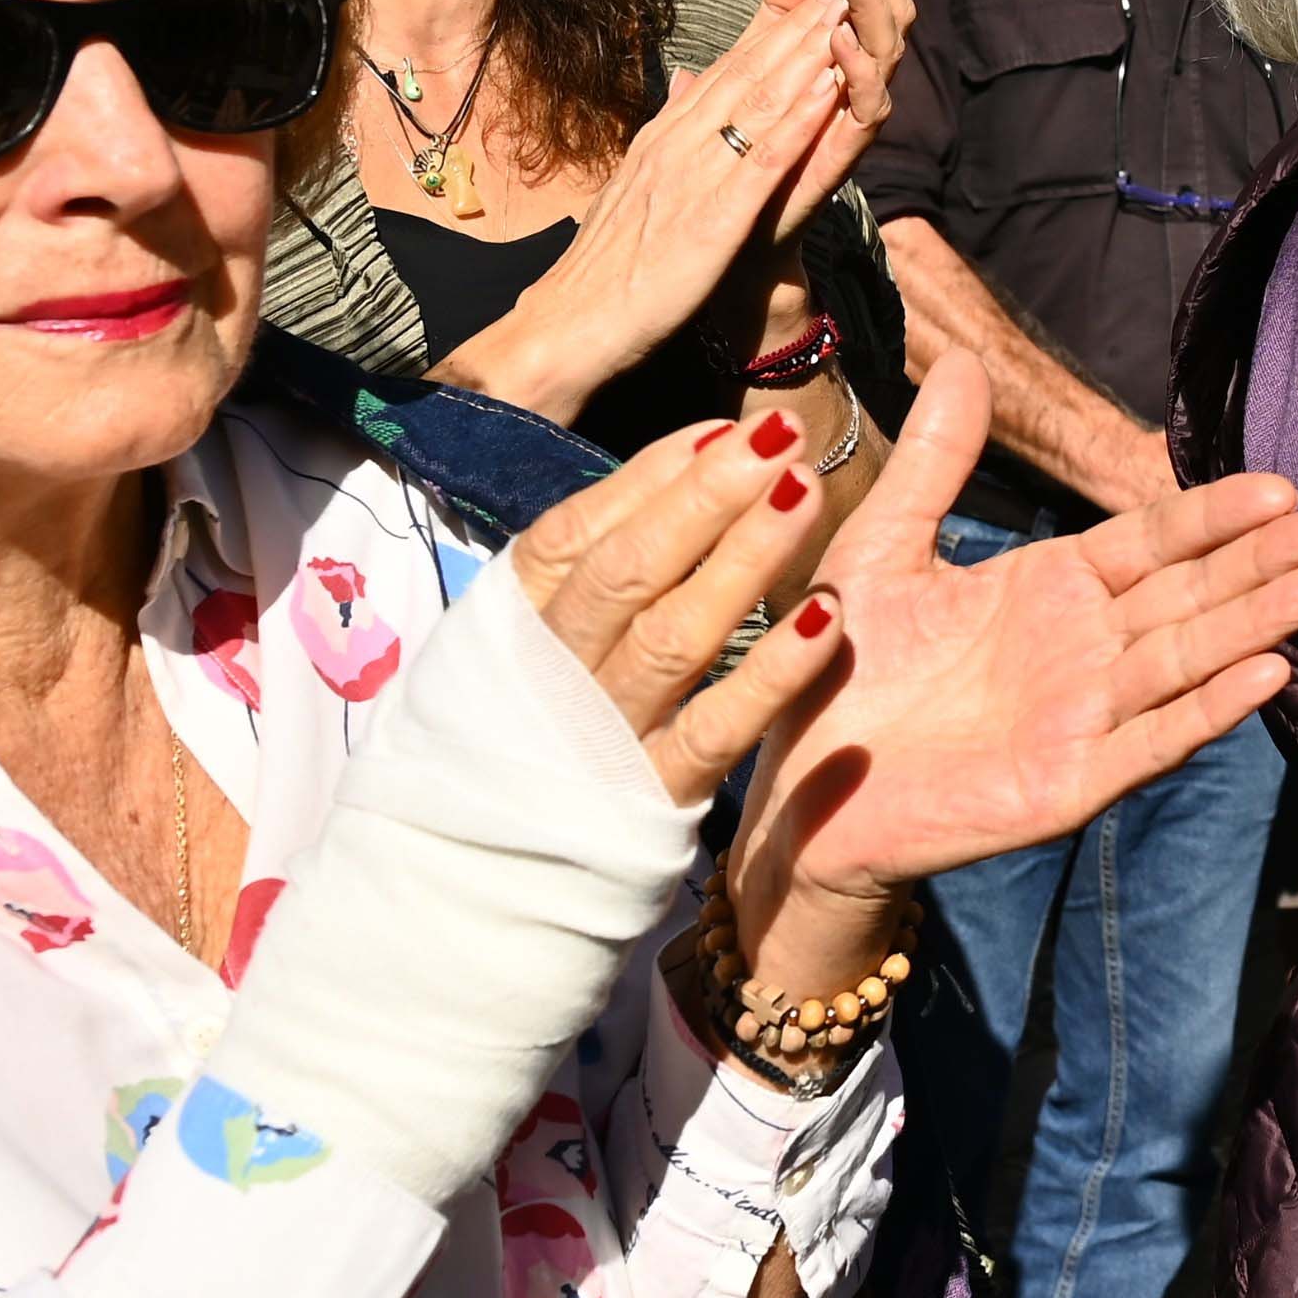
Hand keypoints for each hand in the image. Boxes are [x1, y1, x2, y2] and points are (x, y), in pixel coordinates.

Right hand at [469, 0, 856, 416]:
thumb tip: (688, 87)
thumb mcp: (640, 186)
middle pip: (752, 66)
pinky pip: (761, 161)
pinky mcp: (711, 219)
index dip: (777, 16)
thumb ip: (669, 135)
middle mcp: (680, 141)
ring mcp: (694, 175)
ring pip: (760, 97)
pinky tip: (830, 88)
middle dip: (804, 13)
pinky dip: (797, 120)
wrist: (566, 326)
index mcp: (668, 135)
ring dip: (808, 47)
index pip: (732, 64)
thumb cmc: (607, 267)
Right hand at [508, 420, 849, 802]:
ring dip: (743, 560)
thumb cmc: (523, 719)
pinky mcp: (654, 794)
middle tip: (781, 435)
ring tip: (804, 492)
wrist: (472, 867)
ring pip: (676, 638)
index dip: (652, 477)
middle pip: (630, 570)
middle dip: (707, 497)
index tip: (724, 429)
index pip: (579, 532)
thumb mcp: (525, 635)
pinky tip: (825, 616)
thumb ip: (595, 557)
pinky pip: (719, 728)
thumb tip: (691, 459)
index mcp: (516, 620)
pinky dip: (772, 673)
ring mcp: (603, 735)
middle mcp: (555, 672)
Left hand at [728, 363, 1297, 937]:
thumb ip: (934, 462)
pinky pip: (1147, 743)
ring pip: (1187, 662)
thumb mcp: (881, 547)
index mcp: (1051, 589)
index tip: (1281, 487)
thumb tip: (964, 356)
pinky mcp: (1063, 786)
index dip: (1215, 516)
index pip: (1153, 542)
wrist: (790, 787)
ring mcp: (1082, 719)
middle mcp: (1083, 651)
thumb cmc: (833, 668)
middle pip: (1191, 597)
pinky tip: (1264, 676)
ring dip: (1257, 627)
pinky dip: (1205, 711)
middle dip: (1263, 563)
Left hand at [758, 0, 917, 240]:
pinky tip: (839, 38)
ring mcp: (844, 130)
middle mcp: (845, 97)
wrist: (725, 261)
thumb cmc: (738, 174)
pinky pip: (865, 113)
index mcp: (825, 73)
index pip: (856, 0)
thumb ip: (770, 24)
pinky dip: (857, 73)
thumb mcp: (746, 80)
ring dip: (868, 7)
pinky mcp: (836, 166)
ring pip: (883, 55)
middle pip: (883, 18)